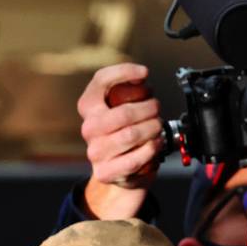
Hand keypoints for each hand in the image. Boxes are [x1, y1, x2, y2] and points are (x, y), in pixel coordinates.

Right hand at [77, 63, 163, 218]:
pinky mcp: (106, 171)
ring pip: (131, 135)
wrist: (120, 173)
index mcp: (88, 106)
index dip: (124, 72)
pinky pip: (135, 159)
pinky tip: (155, 144)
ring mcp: (95, 151)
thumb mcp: (121, 109)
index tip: (144, 73)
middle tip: (157, 109)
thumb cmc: (124, 135)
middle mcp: (89, 127)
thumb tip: (141, 75)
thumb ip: (127, 91)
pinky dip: (150, 150)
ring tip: (158, 127)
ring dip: (153, 130)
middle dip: (149, 109)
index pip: (101, 81)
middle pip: (124, 113)